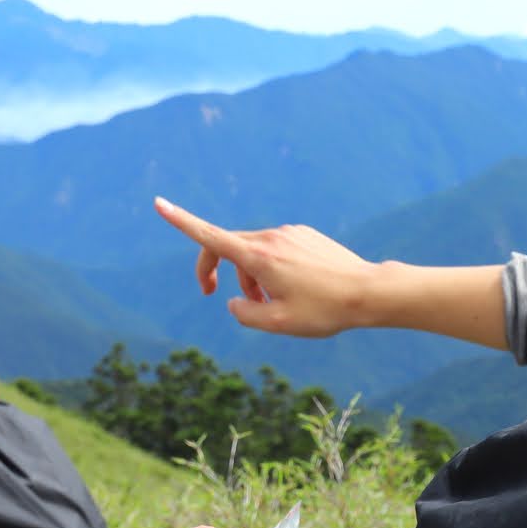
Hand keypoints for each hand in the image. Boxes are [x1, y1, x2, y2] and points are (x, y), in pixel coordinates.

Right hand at [154, 198, 380, 337]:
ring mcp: (289, 233)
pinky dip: (270, 267)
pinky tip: (294, 289)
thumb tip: (235, 302)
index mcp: (259, 257)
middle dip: (220, 270)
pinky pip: (276, 248)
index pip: (210, 236)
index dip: (180, 221)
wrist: (368, 292)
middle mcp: (271, 238)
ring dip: (249, 274)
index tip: (158, 204)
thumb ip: (245, 314)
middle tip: (218, 296)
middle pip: (229, 247)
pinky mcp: (305, 235)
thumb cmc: (324, 310)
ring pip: (254, 251)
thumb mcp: (277, 324)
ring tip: (270, 302)